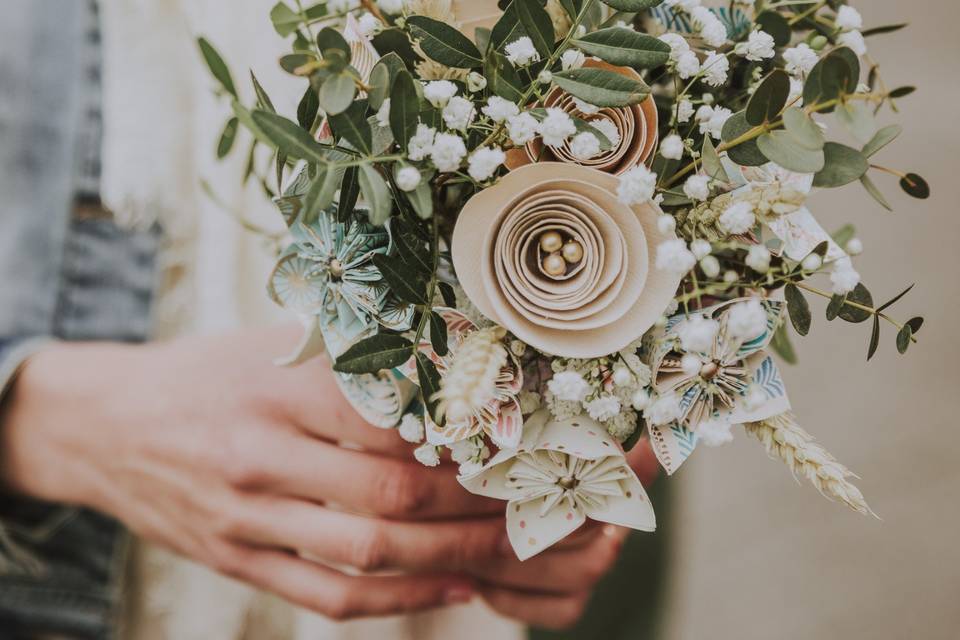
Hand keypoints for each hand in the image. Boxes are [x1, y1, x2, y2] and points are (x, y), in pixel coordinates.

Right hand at [0, 325, 659, 626]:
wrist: (105, 425)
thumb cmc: (206, 375)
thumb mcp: (270, 345)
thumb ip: (353, 358)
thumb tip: (451, 360)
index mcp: (276, 391)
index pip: (390, 419)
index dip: (463, 434)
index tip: (515, 436)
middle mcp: (260, 456)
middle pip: (391, 492)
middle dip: (473, 502)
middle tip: (530, 498)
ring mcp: (247, 518)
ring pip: (367, 550)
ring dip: (449, 554)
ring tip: (505, 547)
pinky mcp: (238, 561)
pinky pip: (328, 593)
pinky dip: (397, 597)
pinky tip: (447, 586)